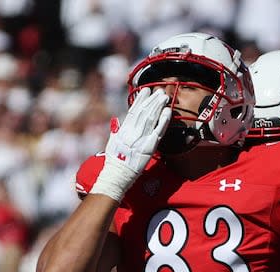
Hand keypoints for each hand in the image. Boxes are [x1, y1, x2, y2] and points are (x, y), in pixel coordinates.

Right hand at [92, 87, 171, 201]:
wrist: (118, 174)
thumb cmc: (114, 161)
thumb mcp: (112, 143)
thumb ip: (115, 130)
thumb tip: (115, 120)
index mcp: (123, 130)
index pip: (133, 110)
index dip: (140, 99)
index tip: (146, 90)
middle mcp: (132, 132)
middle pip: (144, 112)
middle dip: (152, 100)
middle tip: (159, 91)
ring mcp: (141, 138)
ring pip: (151, 118)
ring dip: (158, 106)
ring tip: (164, 97)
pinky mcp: (150, 146)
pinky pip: (158, 131)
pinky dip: (163, 121)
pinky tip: (167, 112)